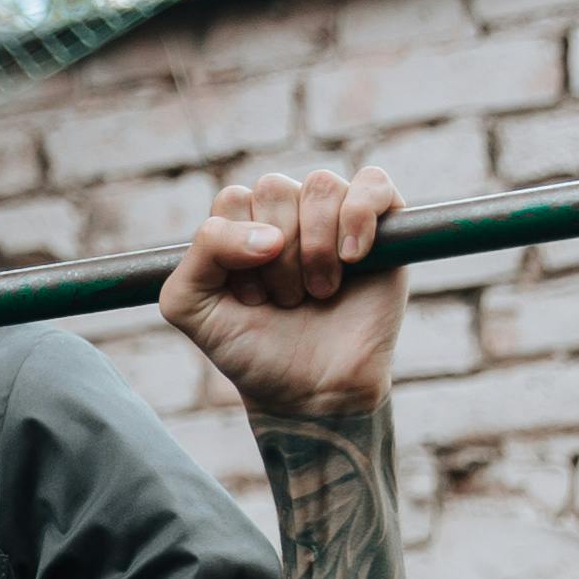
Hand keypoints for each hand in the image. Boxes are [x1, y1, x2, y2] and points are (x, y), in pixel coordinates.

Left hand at [161, 165, 407, 424]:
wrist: (313, 395)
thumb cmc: (254, 351)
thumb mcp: (193, 308)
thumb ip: (198, 256)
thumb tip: (270, 235)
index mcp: (244, 224)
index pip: (232, 199)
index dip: (237, 252)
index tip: (251, 300)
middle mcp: (289, 213)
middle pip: (275, 188)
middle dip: (277, 257)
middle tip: (287, 300)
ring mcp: (336, 216)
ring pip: (320, 186)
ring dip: (315, 248)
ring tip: (320, 292)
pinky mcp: (385, 226)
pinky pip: (373, 183)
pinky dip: (359, 216)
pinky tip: (353, 258)